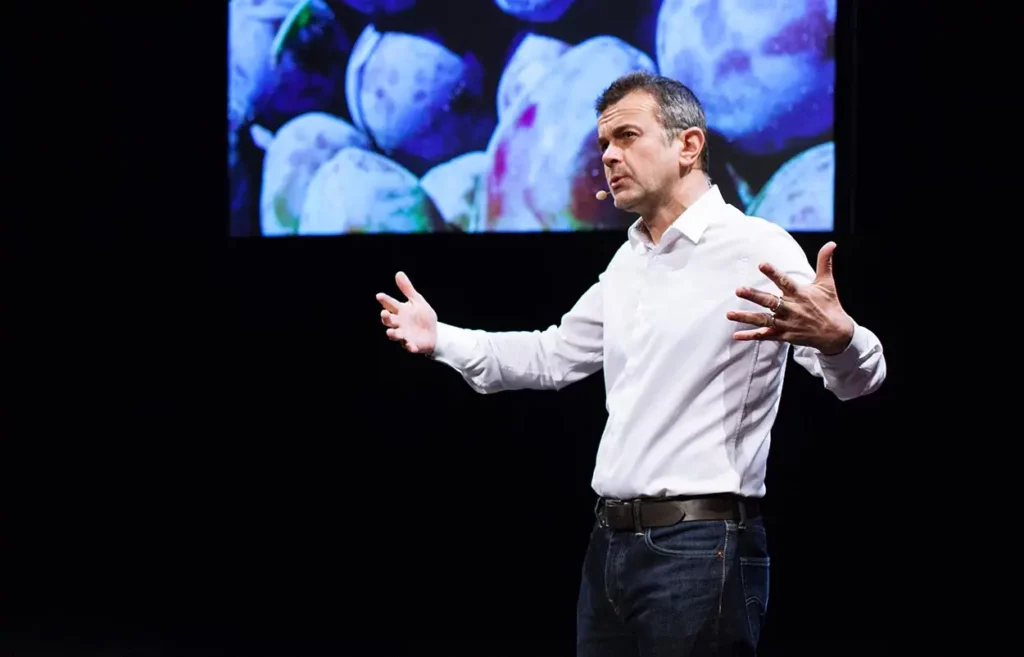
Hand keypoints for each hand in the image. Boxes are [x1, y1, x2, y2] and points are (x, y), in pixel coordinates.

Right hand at [376, 272, 437, 354]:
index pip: (390, 305)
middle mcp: (399, 324)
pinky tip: (411, 346)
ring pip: (395, 335)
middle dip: (386, 318)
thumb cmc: (422, 316)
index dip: (385, 301)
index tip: (380, 296)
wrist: (434, 332)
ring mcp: (404, 335)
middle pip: (389, 321)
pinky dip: (410, 347)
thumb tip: (398, 273)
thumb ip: (407, 289)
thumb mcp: (417, 301)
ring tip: (391, 333)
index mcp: (400, 312)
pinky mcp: (412, 345)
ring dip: (392, 334)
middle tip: (384, 314)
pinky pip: (409, 347)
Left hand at [726, 242, 854, 354]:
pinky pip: (765, 336)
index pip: (785, 282)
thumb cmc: (830, 305)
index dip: (773, 273)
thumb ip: (825, 262)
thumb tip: (831, 243)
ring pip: (764, 320)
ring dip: (746, 317)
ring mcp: (787, 324)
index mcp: (801, 294)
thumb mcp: (827, 284)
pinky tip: (736, 335)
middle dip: (754, 296)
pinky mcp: (784, 336)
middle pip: (770, 302)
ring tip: (729, 314)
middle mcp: (792, 309)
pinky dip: (751, 336)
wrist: (836, 334)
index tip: (761, 264)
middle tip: (739, 290)